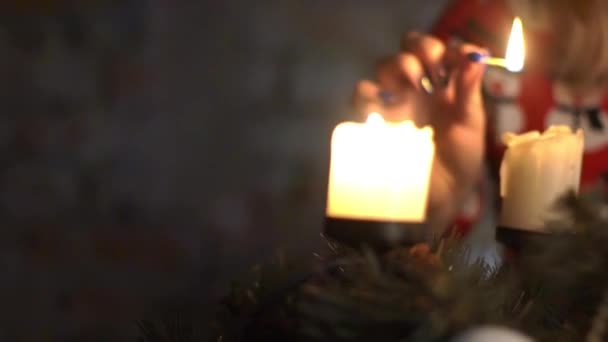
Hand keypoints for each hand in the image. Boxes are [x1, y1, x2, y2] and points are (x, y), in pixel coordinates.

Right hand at [353, 32, 487, 233]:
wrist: (434, 199)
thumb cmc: (458, 164)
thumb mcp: (471, 127)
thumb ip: (470, 92)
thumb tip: (477, 56)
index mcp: (446, 86)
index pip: (442, 51)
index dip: (448, 48)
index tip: (455, 61)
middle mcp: (419, 88)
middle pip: (410, 49)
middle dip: (420, 50)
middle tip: (431, 71)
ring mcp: (394, 101)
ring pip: (384, 66)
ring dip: (397, 67)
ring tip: (411, 89)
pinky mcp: (373, 118)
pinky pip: (362, 95)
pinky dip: (368, 94)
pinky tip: (384, 106)